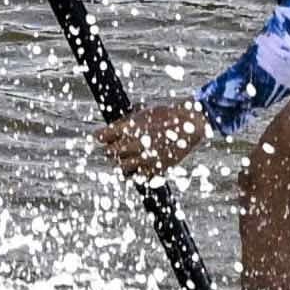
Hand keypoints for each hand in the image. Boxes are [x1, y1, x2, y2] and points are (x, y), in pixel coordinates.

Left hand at [93, 101, 214, 180]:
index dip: (99, 137)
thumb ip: (125, 122)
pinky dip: (136, 172)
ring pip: (121, 167)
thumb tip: (110, 130)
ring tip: (125, 158)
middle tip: (112, 148)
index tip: (100, 137)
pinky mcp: (156, 168)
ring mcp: (145, 158)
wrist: (190, 124)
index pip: (102, 136)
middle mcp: (135, 144)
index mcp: (130, 128)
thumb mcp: (143, 112)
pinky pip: (138, 176)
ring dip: (121, 162)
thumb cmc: (167, 115)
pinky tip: (138, 165)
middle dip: (110, 150)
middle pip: (110, 153)